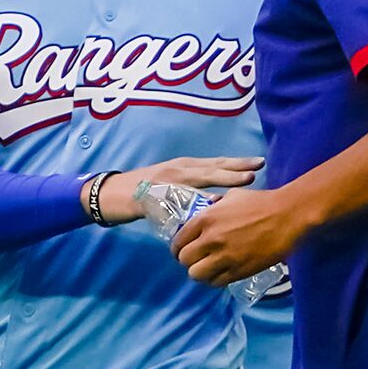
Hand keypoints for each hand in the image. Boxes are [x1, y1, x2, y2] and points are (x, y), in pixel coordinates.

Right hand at [93, 155, 264, 224]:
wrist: (108, 194)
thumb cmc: (140, 190)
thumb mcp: (167, 182)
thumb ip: (189, 187)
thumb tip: (215, 199)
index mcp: (182, 166)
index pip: (214, 163)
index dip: (236, 163)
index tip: (258, 163)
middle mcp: (177, 170)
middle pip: (211, 168)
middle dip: (236, 168)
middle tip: (258, 168)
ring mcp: (165, 182)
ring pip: (199, 179)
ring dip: (223, 179)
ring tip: (243, 181)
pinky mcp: (156, 195)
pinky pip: (179, 199)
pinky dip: (196, 201)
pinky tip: (212, 205)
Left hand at [171, 181, 309, 284]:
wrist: (288, 215)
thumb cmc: (261, 202)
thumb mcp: (232, 197)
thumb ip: (214, 206)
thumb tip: (206, 209)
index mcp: (205, 219)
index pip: (178, 241)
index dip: (178, 248)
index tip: (183, 250)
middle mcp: (210, 239)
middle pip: (184, 260)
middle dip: (188, 261)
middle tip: (197, 260)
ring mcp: (225, 256)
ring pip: (196, 274)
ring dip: (200, 273)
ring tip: (208, 269)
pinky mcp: (239, 269)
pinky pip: (216, 282)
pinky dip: (215, 280)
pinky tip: (221, 274)